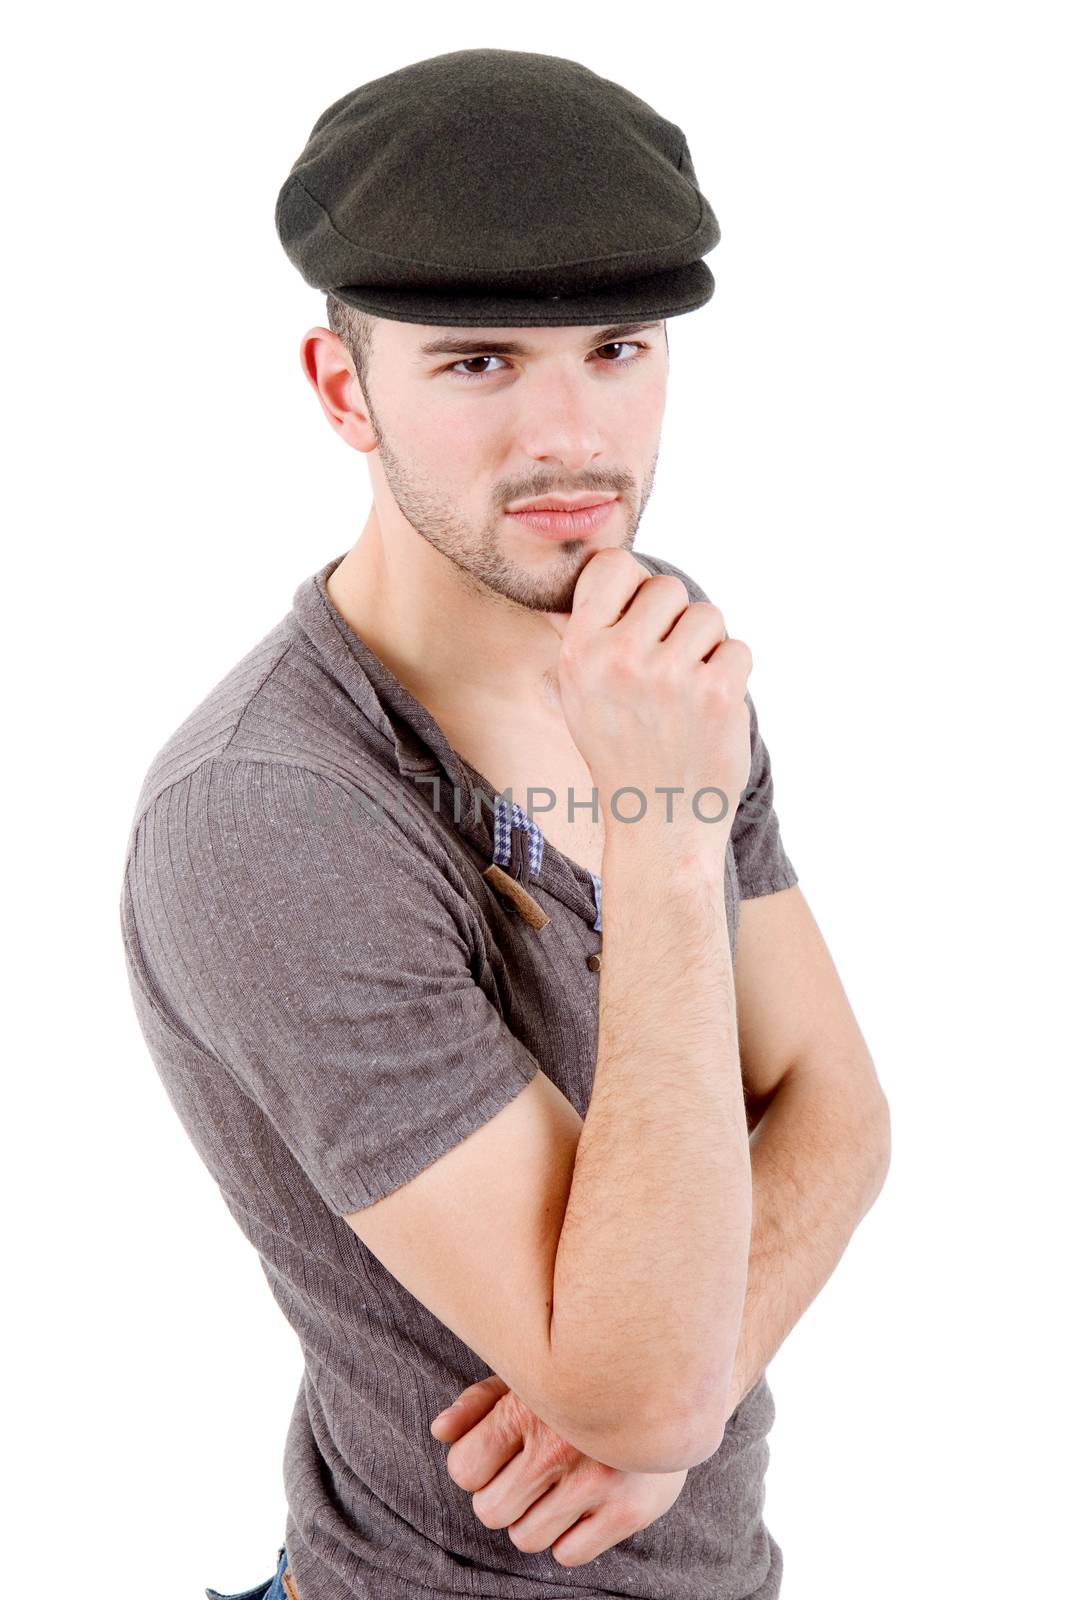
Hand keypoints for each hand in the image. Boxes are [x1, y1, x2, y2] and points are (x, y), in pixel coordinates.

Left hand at [429, 1375, 687, 1567]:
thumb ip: (480, 1402)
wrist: (671, 1384)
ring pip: (525, 1538)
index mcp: (529, 1406)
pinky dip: (571, 1537)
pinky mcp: (629, 1510)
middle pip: (490, 1511)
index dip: (475, 1466)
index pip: (464, 1468)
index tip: (498, 1454)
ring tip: (559, 1486)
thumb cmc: (582, 1382)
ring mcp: (596, 1480)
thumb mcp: (530, 1375)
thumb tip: (440, 1433)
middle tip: (528, 1475)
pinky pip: (568, 1555)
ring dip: (535, 1518)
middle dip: (502, 1497)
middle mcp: (559, 1445)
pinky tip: (585, 1503)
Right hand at [544, 548, 751, 858]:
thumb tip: (578, 589)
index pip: (614, 565)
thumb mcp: (578, 696)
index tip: (640, 614)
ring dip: (707, 648)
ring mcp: (670, 676)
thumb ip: (584, 639)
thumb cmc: (620, 753)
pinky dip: (731, 676)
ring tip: (686, 693)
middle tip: (667, 669)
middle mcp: (619, 658)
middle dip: (675, 622)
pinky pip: (738, 650)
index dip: (634, 585)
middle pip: (669, 588)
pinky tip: (708, 712)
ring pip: (708, 616)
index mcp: (579, 652)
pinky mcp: (717, 693)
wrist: (659, 823)